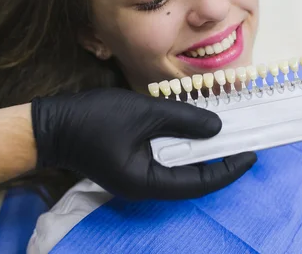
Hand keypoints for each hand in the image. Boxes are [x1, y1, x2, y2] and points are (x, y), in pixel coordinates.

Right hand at [31, 88, 256, 199]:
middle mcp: (146, 186)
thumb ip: (183, 119)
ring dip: (202, 151)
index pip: (199, 182)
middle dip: (219, 161)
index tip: (250, 153)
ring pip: (180, 168)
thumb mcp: (144, 114)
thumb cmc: (94, 121)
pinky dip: (183, 145)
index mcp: (149, 182)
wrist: (51, 125)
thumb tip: (217, 126)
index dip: (228, 168)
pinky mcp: (132, 164)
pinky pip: (166, 159)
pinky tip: (193, 130)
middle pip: (192, 180)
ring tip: (224, 134)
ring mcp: (138, 177)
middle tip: (243, 141)